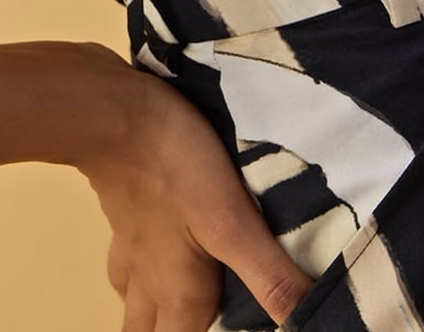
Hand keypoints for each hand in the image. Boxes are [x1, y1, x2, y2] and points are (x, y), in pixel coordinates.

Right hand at [70, 43, 313, 331]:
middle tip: (205, 322)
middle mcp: (149, 283)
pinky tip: (154, 252)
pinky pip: (126, 263)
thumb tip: (311, 322)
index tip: (234, 328)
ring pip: (132, 304)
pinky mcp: (120, 214)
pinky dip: (139, 273)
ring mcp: (128, 248)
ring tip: (180, 307)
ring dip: (152, 315)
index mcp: (180, 295)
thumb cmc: (176, 166)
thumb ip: (271, 276)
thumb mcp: (233, 222)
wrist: (113, 113)